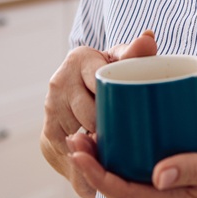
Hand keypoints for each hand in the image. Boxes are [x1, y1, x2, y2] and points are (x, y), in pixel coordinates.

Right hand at [41, 30, 156, 197]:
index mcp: (80, 59)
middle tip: (128, 139)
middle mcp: (60, 81)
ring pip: (79, 137)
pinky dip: (85, 160)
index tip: (130, 115)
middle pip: (90, 114)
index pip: (101, 84)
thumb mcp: (121, 59)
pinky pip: (69, 153)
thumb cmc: (107, 72)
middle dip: (107, 128)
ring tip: (114, 152)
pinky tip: (98, 160)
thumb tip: (149, 37)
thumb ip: (136, 52)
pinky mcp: (47, 130)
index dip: (116, 103)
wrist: (77, 88)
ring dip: (96, 148)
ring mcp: (51, 107)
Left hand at [67, 124, 196, 197]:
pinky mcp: (179, 155)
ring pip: (130, 170)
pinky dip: (128, 143)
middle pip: (122, 184)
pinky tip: (121, 123)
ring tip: (88, 133)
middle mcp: (171, 189)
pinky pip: (145, 155)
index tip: (80, 155)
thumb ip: (196, 169)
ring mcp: (174, 173)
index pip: (128, 194)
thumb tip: (158, 177)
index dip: (100, 177)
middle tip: (75, 140)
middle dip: (94, 167)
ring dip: (106, 156)